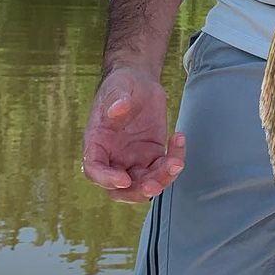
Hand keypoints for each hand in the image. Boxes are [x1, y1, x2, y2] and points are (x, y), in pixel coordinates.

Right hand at [82, 67, 185, 203]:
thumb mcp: (117, 87)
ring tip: (176, 163)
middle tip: (154, 186)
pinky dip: (175, 159)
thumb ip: (116, 99)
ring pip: (144, 183)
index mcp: (96, 143)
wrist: (139, 82)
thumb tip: (118, 109)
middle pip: (120, 189)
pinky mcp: (152, 155)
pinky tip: (180, 138)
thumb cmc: (122, 85)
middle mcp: (113, 157)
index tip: (124, 179)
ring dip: (161, 179)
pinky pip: (163, 168)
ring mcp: (133, 159)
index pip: (95, 169)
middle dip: (137, 192)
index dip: (107, 179)